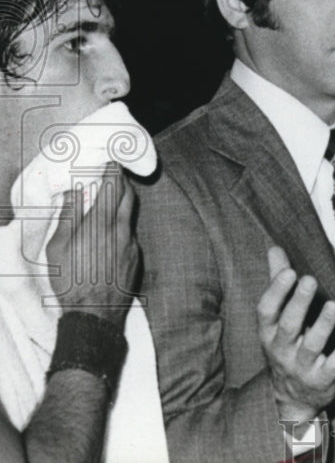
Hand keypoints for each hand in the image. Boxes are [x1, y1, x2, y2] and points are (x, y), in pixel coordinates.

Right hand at [47, 163, 138, 329]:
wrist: (95, 313)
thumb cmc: (71, 281)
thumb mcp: (58, 248)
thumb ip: (69, 216)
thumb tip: (75, 192)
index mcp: (102, 223)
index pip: (114, 186)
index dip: (114, 170)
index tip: (112, 160)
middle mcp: (122, 229)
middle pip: (128, 196)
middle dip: (122, 182)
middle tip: (114, 174)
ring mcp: (132, 243)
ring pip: (130, 215)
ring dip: (122, 203)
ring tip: (110, 200)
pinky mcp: (136, 257)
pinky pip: (130, 234)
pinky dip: (121, 226)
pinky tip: (109, 234)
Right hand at [257, 246, 334, 426]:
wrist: (291, 398)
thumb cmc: (286, 344)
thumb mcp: (278, 318)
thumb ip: (278, 283)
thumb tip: (274, 248)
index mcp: (268, 332)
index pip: (266, 311)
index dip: (275, 292)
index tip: (288, 271)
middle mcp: (281, 350)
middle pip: (288, 326)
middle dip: (299, 303)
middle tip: (309, 279)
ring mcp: (301, 367)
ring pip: (312, 346)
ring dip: (323, 325)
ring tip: (333, 305)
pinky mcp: (321, 380)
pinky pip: (334, 364)